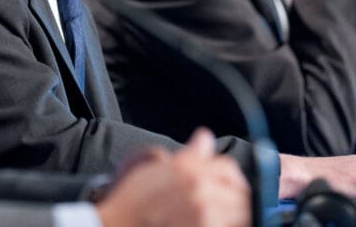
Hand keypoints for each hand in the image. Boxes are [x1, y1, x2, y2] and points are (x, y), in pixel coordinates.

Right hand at [96, 128, 249, 226]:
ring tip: (215, 215)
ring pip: (238, 215)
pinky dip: (223, 224)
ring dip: (231, 215)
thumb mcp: (154, 167)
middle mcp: (199, 192)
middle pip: (238, 193)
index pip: (228, 167)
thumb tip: (204, 138)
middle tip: (221, 202)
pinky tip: (208, 223)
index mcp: (188, 170)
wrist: (117, 226)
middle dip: (232, 196)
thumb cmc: (132, 201)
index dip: (230, 175)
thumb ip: (188, 155)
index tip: (227, 183)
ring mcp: (204, 217)